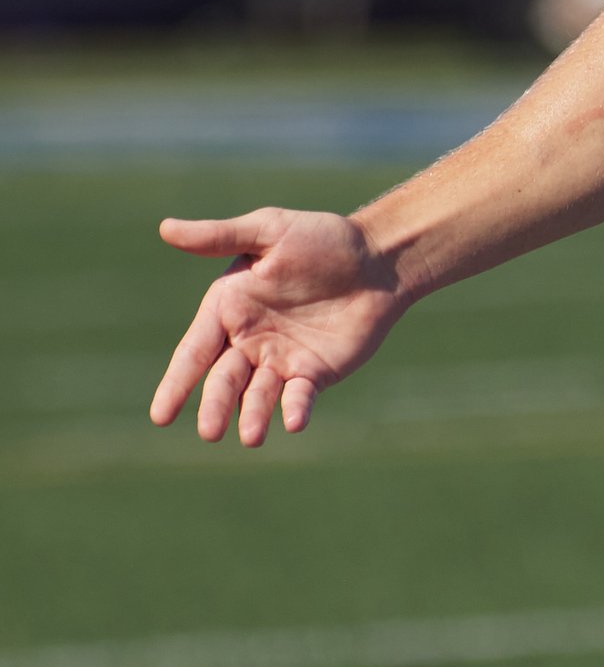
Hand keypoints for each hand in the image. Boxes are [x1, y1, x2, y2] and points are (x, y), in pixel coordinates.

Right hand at [150, 209, 407, 445]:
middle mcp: (248, 340)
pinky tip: (293, 421)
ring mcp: (280, 360)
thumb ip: (220, 236)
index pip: (194, 352)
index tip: (161, 415)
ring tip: (251, 437)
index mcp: (228, 309)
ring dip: (252, 415)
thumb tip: (165, 229)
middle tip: (209, 432)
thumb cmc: (322, 238)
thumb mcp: (270, 230)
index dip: (177, 383)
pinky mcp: (314, 372)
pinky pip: (299, 395)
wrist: (379, 258)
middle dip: (214, 406)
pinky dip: (294, 409)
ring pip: (257, 394)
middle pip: (223, 380)